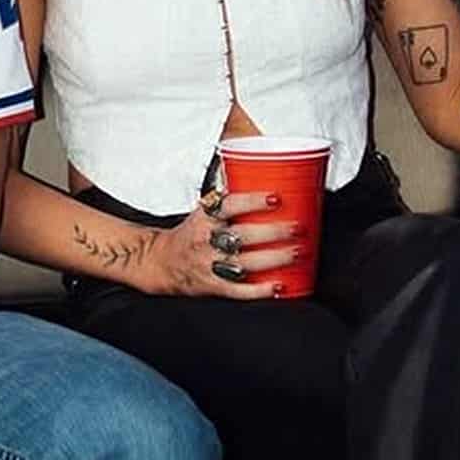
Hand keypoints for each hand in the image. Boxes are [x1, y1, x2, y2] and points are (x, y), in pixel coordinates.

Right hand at [139, 192, 302, 299]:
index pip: (229, 205)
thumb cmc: (190, 234)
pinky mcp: (213, 286)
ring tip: (297, 252)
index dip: (252, 201)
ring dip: (275, 258)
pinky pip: (239, 290)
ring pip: (245, 263)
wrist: (162, 262)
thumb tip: (255, 168)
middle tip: (297, 227)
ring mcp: (209, 264)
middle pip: (243, 235)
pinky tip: (279, 285)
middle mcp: (206, 240)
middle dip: (274, 232)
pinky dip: (260, 289)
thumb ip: (227, 196)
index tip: (275, 197)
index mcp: (204, 218)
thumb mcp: (202, 210)